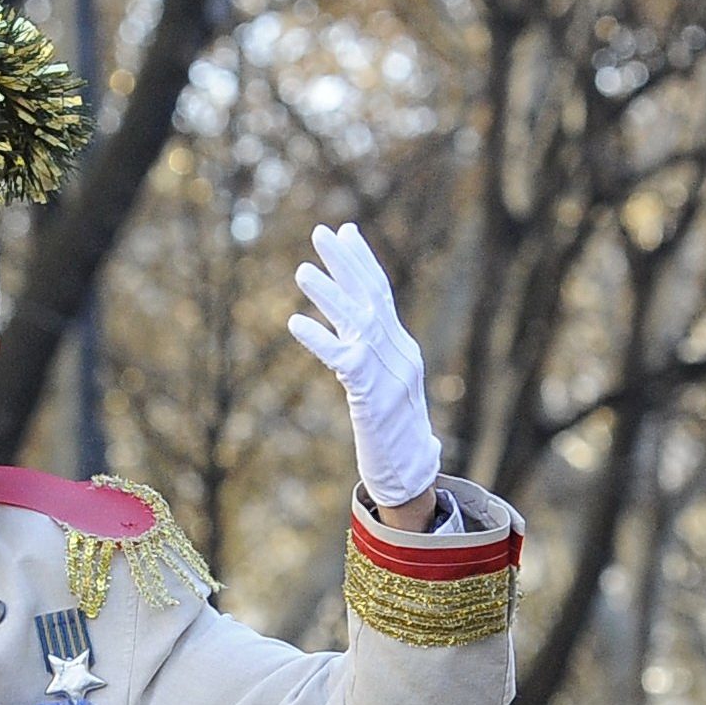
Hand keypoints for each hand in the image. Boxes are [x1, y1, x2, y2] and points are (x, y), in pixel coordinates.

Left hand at [287, 223, 442, 514]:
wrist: (411, 473)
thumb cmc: (395, 435)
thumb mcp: (386, 387)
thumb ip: (371, 359)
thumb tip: (354, 341)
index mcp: (402, 347)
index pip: (381, 293)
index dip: (362, 261)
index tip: (345, 231)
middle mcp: (399, 352)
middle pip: (371, 296)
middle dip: (346, 262)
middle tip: (321, 231)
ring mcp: (388, 372)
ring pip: (357, 321)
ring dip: (328, 293)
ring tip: (302, 269)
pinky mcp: (371, 395)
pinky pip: (341, 359)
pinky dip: (319, 339)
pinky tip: (295, 322)